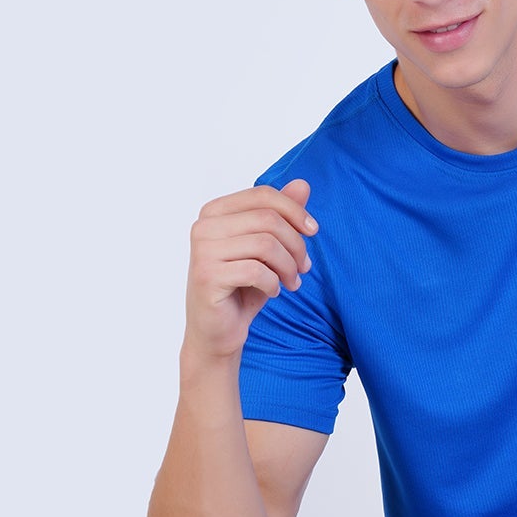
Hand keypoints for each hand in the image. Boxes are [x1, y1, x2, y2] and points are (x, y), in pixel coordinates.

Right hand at [183, 177, 316, 360]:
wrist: (217, 332)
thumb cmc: (242, 288)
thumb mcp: (267, 250)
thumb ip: (281, 216)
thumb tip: (303, 184)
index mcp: (215, 211)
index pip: (263, 195)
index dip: (295, 211)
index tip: (313, 232)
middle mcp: (204, 226)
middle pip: (268, 219)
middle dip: (296, 244)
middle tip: (304, 268)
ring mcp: (203, 251)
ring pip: (266, 245)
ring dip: (289, 267)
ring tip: (293, 283)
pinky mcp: (208, 277)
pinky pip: (257, 271)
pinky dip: (274, 284)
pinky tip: (272, 292)